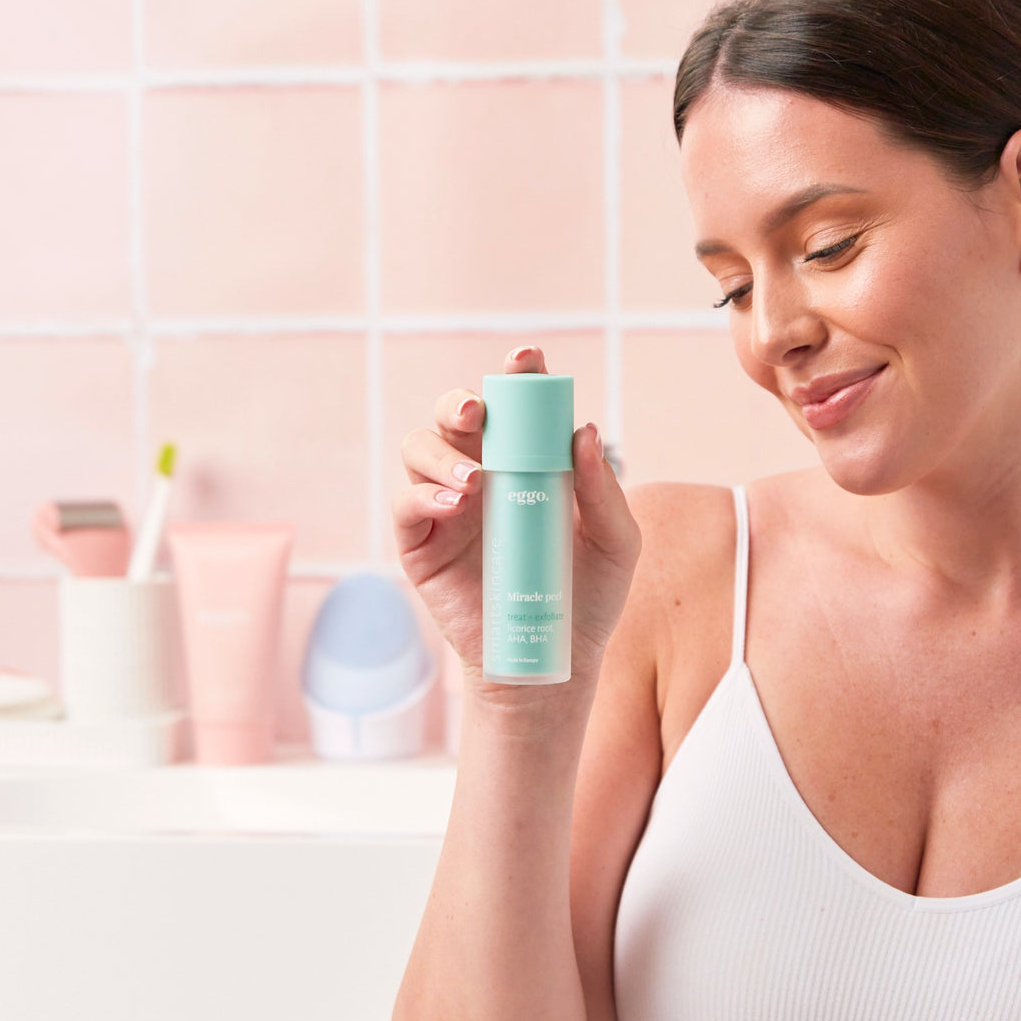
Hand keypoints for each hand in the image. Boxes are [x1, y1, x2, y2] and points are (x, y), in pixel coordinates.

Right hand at [392, 346, 642, 692]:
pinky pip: (406, 504)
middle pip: (454, 415)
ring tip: (475, 479)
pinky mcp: (421, 544)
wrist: (553, 661)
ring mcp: (447, 506)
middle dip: (462, 401)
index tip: (527, 360)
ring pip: (420, 448)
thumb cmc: (586, 597)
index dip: (517, 375)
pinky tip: (454, 503)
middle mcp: (483, 473)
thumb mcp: (615, 543)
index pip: (517, 407)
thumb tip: (584, 432)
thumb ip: (602, 490)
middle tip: (480, 412)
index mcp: (529, 463)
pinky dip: (422, 494)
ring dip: (440, 451)